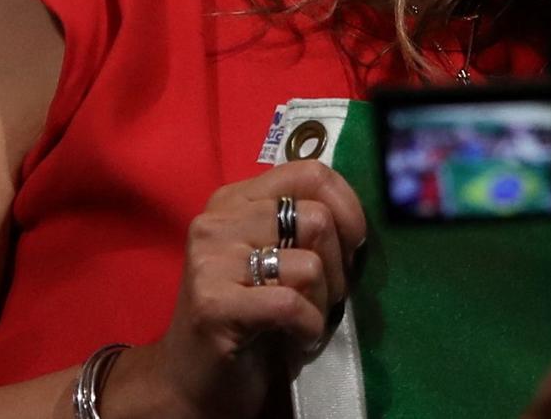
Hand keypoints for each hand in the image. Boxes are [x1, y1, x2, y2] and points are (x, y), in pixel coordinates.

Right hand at [107, 160, 366, 418]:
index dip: (348, 207)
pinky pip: (291, 304)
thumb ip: (304, 224)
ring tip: (307, 319)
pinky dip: (309, 327)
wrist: (193, 378)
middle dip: (340, 266)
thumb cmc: (250, 313)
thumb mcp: (276, 253)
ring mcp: (210, 261)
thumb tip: (357, 218)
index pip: (311, 172)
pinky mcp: (212, 305)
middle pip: (317, 219)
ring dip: (324, 302)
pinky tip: (299, 339)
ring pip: (309, 264)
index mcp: (236, 199)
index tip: (353, 244)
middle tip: (326, 295)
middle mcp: (217, 221)